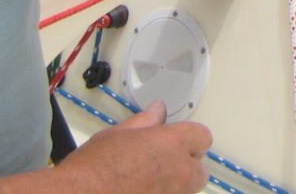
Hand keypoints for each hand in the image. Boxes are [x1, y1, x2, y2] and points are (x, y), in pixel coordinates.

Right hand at [54, 101, 211, 193]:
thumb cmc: (94, 168)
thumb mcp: (117, 134)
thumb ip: (144, 122)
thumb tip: (158, 111)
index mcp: (172, 144)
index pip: (202, 137)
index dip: (189, 138)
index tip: (176, 140)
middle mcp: (179, 172)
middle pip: (200, 170)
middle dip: (185, 167)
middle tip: (159, 164)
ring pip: (185, 190)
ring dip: (173, 185)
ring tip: (146, 181)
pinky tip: (140, 191)